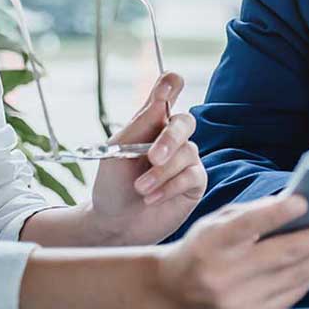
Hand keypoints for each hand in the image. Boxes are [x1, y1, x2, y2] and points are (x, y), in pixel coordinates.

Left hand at [85, 72, 206, 245]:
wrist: (115, 224)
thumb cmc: (113, 185)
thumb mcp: (117, 152)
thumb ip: (141, 125)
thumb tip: (162, 99)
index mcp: (151, 122)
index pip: (168, 92)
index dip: (170, 85)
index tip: (167, 88)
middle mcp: (172, 137)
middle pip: (185, 122)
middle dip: (169, 139)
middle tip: (152, 157)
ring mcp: (186, 159)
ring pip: (188, 152)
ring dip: (161, 172)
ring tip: (141, 188)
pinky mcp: (195, 182)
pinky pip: (193, 175)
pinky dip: (170, 186)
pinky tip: (152, 197)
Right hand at [157, 195, 308, 308]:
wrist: (175, 293)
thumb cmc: (204, 247)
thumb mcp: (217, 222)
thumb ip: (253, 213)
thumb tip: (300, 203)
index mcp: (212, 243)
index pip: (244, 226)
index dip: (273, 214)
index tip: (303, 201)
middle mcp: (225, 275)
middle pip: (284, 255)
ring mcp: (240, 302)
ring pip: (296, 277)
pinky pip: (293, 294)